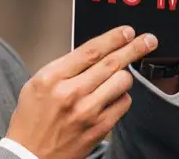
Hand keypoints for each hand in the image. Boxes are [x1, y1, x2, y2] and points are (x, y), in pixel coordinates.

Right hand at [6, 26, 157, 158]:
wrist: (30, 155)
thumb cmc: (31, 120)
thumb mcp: (37, 84)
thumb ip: (64, 67)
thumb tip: (93, 52)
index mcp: (52, 78)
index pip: (91, 51)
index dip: (114, 38)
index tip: (127, 32)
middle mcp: (71, 93)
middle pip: (112, 63)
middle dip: (134, 48)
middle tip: (147, 40)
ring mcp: (88, 112)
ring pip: (122, 81)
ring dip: (124, 75)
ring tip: (117, 75)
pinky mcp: (99, 128)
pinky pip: (124, 103)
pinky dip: (121, 96)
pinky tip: (112, 96)